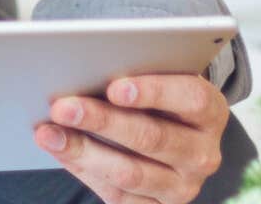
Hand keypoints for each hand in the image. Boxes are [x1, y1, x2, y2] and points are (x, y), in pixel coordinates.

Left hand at [35, 73, 230, 203]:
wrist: (174, 135)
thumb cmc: (158, 96)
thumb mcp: (161, 78)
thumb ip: (136, 76)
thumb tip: (85, 69)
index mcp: (212, 112)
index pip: (190, 99)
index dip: (153, 92)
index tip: (114, 87)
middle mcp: (203, 154)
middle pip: (152, 137)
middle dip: (103, 121)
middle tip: (63, 107)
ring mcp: (183, 187)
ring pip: (130, 172)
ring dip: (83, 150)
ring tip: (49, 132)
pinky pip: (118, 195)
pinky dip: (84, 170)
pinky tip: (60, 150)